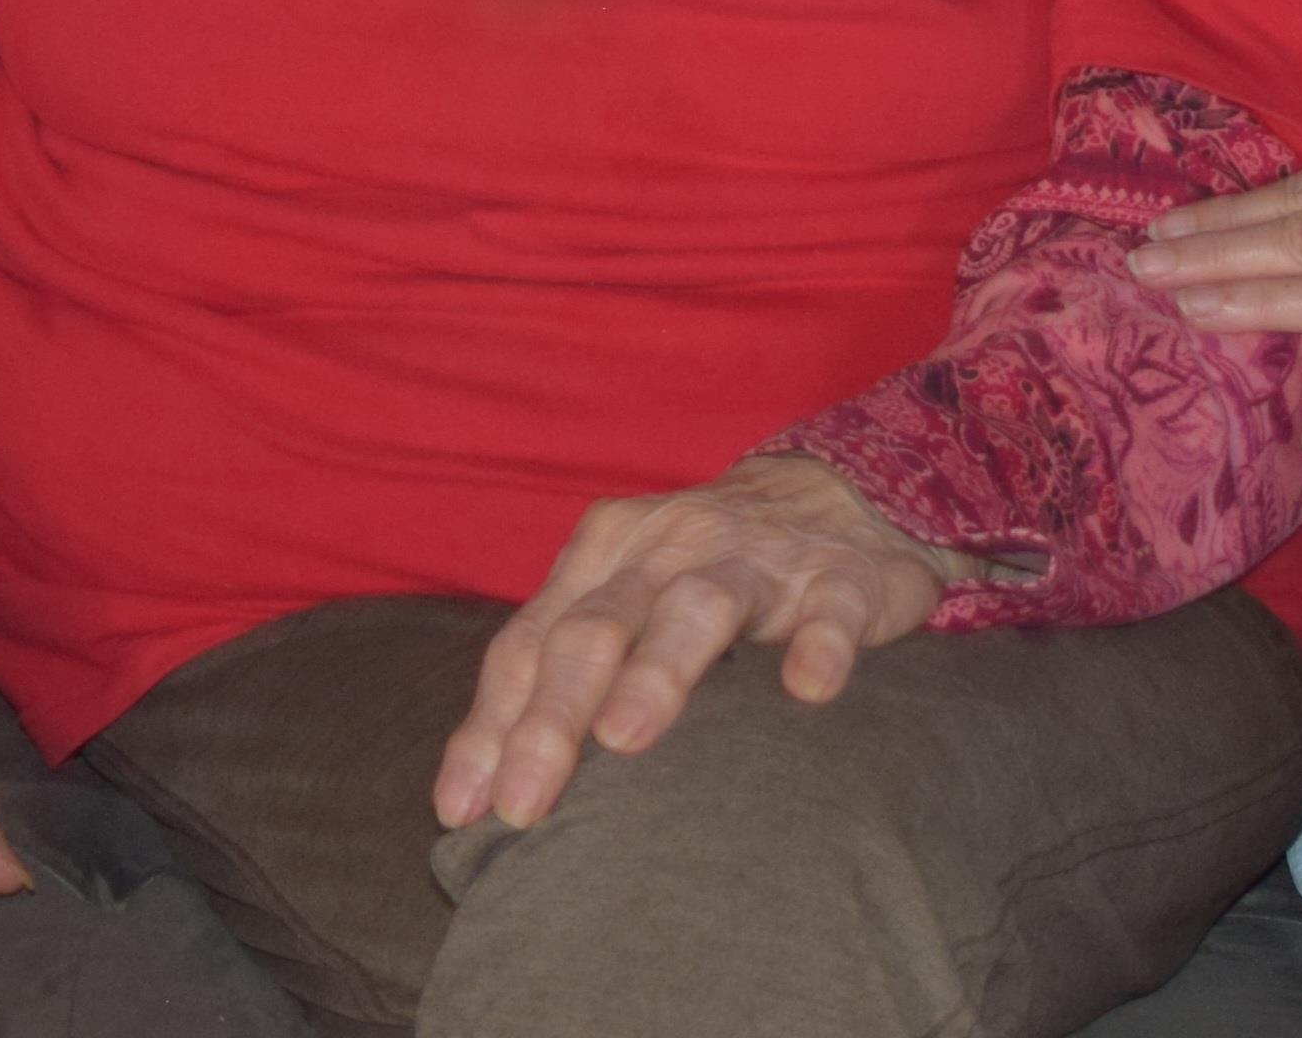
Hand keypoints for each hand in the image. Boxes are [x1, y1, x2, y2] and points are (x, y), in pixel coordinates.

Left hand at [433, 453, 959, 832]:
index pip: (531, 642)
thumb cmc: (707, 569)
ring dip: (657, 671)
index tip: (461, 809)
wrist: (839, 492)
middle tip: (522, 803)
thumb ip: (566, 670)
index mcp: (604, 554)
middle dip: (551, 718)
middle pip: (596, 629)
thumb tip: (488, 781)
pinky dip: (818, 644)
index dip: (491, 724)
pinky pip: (829, 609)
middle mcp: (668, 549)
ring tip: (623, 739)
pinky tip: (807, 689)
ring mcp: (756, 559)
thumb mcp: (628, 598)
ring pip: (697, 608)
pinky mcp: (841, 576)